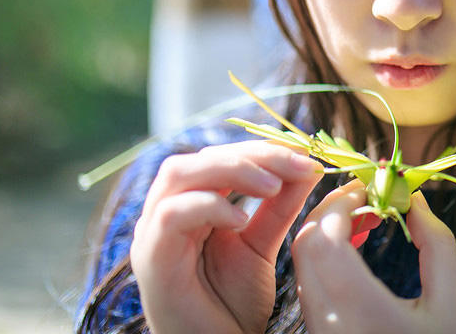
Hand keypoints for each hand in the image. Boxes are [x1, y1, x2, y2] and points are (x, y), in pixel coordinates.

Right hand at [129, 141, 322, 333]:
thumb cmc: (231, 305)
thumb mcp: (261, 244)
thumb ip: (277, 206)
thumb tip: (305, 166)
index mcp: (189, 204)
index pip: (220, 156)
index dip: (262, 150)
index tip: (305, 157)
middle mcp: (165, 212)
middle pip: (200, 157)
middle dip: (252, 155)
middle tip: (295, 164)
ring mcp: (152, 233)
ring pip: (179, 172)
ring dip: (231, 170)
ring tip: (273, 186)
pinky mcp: (149, 257)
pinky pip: (171, 214)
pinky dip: (209, 207)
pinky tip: (242, 221)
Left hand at [292, 180, 455, 333]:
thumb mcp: (453, 300)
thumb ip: (436, 243)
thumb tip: (416, 200)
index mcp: (357, 310)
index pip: (323, 237)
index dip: (342, 203)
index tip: (371, 187)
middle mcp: (328, 323)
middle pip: (305, 248)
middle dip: (331, 212)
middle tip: (367, 196)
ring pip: (304, 267)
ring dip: (327, 233)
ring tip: (369, 218)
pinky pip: (311, 288)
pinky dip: (328, 259)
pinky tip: (359, 248)